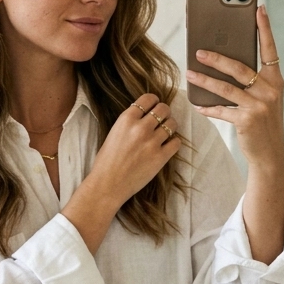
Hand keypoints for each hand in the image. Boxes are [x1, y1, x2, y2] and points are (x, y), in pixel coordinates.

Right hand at [61, 94, 180, 254]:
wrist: (107, 184)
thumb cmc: (107, 161)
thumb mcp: (114, 133)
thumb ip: (130, 122)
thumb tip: (145, 114)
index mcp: (126, 119)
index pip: (148, 98)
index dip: (154, 101)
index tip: (154, 106)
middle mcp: (140, 128)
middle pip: (164, 108)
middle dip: (165, 112)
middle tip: (162, 120)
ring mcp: (152, 142)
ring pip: (172, 124)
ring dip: (170, 127)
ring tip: (165, 133)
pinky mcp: (161, 157)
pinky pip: (176, 142)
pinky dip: (174, 142)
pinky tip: (167, 146)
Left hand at [186, 6, 283, 176]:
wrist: (270, 153)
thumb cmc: (263, 121)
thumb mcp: (264, 98)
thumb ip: (252, 81)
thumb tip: (224, 61)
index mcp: (275, 80)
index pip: (270, 49)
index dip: (264, 28)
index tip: (259, 8)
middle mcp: (270, 90)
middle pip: (240, 68)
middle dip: (217, 58)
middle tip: (198, 50)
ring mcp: (259, 106)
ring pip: (226, 88)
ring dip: (205, 80)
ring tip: (190, 72)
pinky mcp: (247, 120)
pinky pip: (222, 110)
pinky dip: (208, 107)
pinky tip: (197, 104)